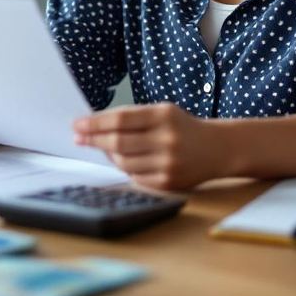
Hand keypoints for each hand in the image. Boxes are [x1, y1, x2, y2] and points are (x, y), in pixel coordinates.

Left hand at [73, 103, 226, 190]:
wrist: (218, 149)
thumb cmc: (182, 128)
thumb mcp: (162, 112)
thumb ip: (132, 117)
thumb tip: (94, 126)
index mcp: (163, 116)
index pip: (120, 119)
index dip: (95, 123)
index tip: (77, 124)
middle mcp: (167, 140)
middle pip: (118, 143)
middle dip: (94, 140)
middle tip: (79, 137)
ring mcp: (168, 163)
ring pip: (123, 162)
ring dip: (109, 155)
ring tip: (105, 147)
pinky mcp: (168, 182)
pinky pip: (134, 177)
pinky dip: (126, 168)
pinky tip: (125, 160)